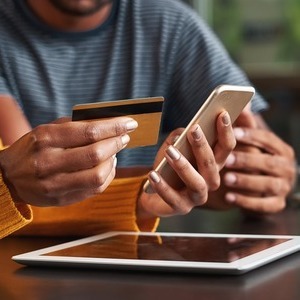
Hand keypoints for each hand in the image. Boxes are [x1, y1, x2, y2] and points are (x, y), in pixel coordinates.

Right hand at [0, 117, 137, 206]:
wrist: (8, 178)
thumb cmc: (33, 149)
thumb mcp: (46, 131)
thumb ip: (75, 126)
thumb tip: (108, 123)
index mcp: (45, 139)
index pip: (89, 131)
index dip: (114, 127)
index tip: (130, 123)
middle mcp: (48, 162)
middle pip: (95, 154)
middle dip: (116, 143)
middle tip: (125, 137)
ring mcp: (54, 184)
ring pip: (98, 175)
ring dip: (113, 161)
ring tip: (115, 151)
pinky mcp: (61, 199)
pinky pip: (95, 189)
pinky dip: (108, 176)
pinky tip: (108, 166)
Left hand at [138, 111, 235, 217]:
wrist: (153, 191)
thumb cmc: (167, 166)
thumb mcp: (173, 147)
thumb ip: (180, 136)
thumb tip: (183, 132)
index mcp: (213, 163)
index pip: (226, 147)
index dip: (226, 131)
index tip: (222, 114)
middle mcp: (210, 180)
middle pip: (212, 164)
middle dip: (203, 146)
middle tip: (194, 129)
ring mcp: (197, 196)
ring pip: (196, 182)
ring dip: (184, 166)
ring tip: (171, 151)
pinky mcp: (181, 207)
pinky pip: (172, 198)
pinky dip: (162, 186)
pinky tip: (153, 174)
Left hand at [211, 110, 296, 213]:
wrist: (266, 187)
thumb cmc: (254, 160)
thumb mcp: (252, 144)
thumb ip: (246, 127)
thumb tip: (242, 104)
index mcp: (281, 150)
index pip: (269, 140)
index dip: (252, 136)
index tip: (233, 133)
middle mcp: (287, 168)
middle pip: (269, 163)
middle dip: (247, 160)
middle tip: (227, 160)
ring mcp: (284, 187)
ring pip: (267, 184)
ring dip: (246, 181)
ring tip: (226, 179)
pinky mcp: (276, 204)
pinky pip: (263, 205)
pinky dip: (246, 202)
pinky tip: (229, 198)